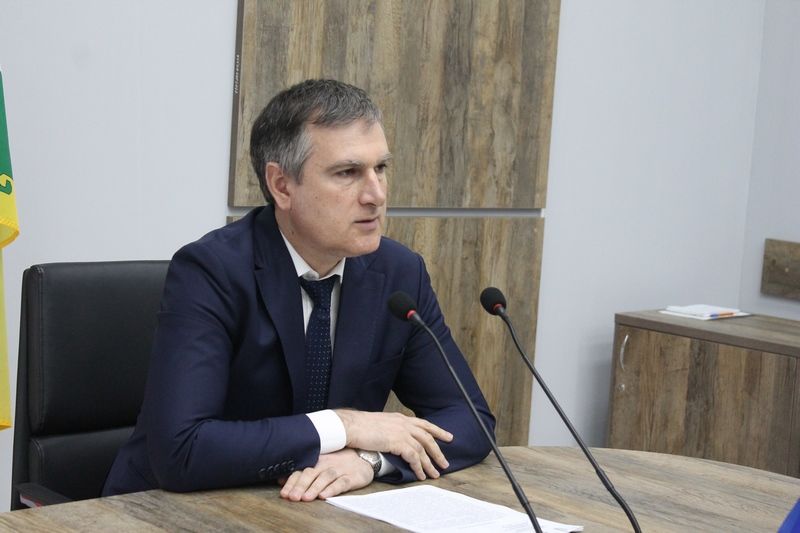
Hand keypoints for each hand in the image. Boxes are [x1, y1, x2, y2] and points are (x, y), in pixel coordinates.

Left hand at [279, 449, 373, 501]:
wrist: (365, 458)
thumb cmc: (338, 463)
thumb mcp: (320, 465)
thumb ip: (301, 472)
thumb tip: (280, 480)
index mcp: (317, 461)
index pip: (301, 470)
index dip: (291, 481)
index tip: (283, 493)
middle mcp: (327, 464)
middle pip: (311, 473)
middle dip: (301, 485)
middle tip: (292, 497)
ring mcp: (340, 470)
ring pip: (325, 477)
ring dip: (314, 487)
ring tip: (306, 498)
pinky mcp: (352, 477)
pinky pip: (342, 483)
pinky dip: (332, 489)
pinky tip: (325, 496)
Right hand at [334, 410, 452, 480]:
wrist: (350, 426)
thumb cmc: (359, 427)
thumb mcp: (379, 424)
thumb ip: (390, 429)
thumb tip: (393, 439)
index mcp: (400, 418)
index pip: (424, 424)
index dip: (437, 431)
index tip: (448, 437)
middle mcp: (404, 423)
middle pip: (428, 437)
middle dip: (438, 451)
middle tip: (445, 463)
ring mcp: (402, 432)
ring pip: (422, 449)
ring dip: (430, 464)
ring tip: (435, 474)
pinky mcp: (397, 442)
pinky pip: (413, 457)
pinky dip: (419, 467)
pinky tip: (420, 475)